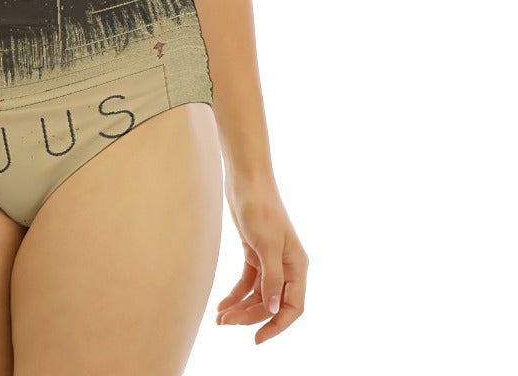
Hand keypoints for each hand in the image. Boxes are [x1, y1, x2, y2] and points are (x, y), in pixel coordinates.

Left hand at [215, 179, 307, 342]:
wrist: (245, 179)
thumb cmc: (260, 207)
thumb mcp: (266, 244)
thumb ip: (272, 278)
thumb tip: (273, 309)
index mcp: (297, 266)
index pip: (292, 306)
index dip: (277, 325)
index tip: (257, 339)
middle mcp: (286, 266)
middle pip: (271, 303)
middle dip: (250, 316)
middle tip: (225, 323)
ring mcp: (270, 260)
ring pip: (258, 295)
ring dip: (241, 308)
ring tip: (220, 318)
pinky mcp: (254, 253)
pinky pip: (247, 282)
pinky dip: (236, 294)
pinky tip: (222, 304)